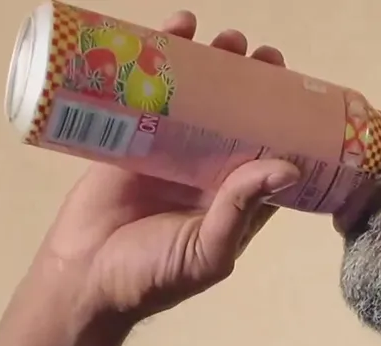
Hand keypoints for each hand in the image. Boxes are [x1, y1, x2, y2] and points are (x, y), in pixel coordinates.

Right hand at [36, 11, 299, 325]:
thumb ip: (241, 210)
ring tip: (226, 39)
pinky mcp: (131, 138)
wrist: (83, 279)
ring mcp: (171, 152)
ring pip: (199, 98)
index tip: (296, 88)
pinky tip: (175, 31)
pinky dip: (160, 62)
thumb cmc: (153, 276)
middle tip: (262, 56)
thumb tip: (289, 168)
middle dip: (253, 82)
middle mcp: (210, 172)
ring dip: (213, 64)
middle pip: (239, 116)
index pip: (272, 152)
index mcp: (238, 200)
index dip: (287, 120)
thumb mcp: (208, 251)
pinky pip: (149, 92)